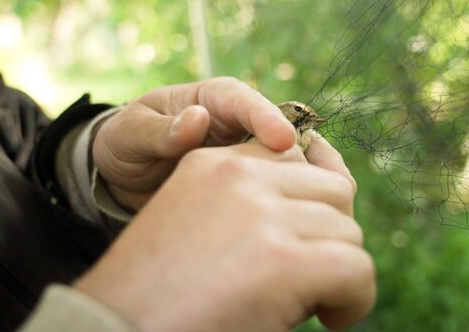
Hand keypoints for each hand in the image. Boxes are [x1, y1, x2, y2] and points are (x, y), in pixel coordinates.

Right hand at [74, 138, 374, 330]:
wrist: (113, 330)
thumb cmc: (157, 296)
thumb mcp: (198, 225)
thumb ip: (249, 204)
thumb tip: (327, 203)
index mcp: (216, 163)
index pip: (300, 153)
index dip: (323, 190)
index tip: (326, 224)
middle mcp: (239, 176)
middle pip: (335, 192)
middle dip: (333, 234)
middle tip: (312, 275)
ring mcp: (261, 213)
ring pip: (349, 233)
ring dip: (340, 271)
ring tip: (309, 302)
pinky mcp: (282, 259)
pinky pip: (356, 269)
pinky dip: (355, 299)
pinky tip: (330, 317)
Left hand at [92, 77, 296, 209]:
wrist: (123, 177)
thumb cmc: (126, 143)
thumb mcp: (131, 134)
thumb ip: (162, 130)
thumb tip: (197, 118)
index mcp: (213, 99)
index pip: (245, 102)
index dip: (268, 118)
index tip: (284, 141)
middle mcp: (240, 124)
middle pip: (282, 132)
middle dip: (300, 156)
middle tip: (313, 185)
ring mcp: (250, 155)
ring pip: (291, 163)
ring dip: (307, 182)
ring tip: (318, 206)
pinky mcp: (254, 184)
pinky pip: (282, 188)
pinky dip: (294, 202)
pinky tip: (303, 225)